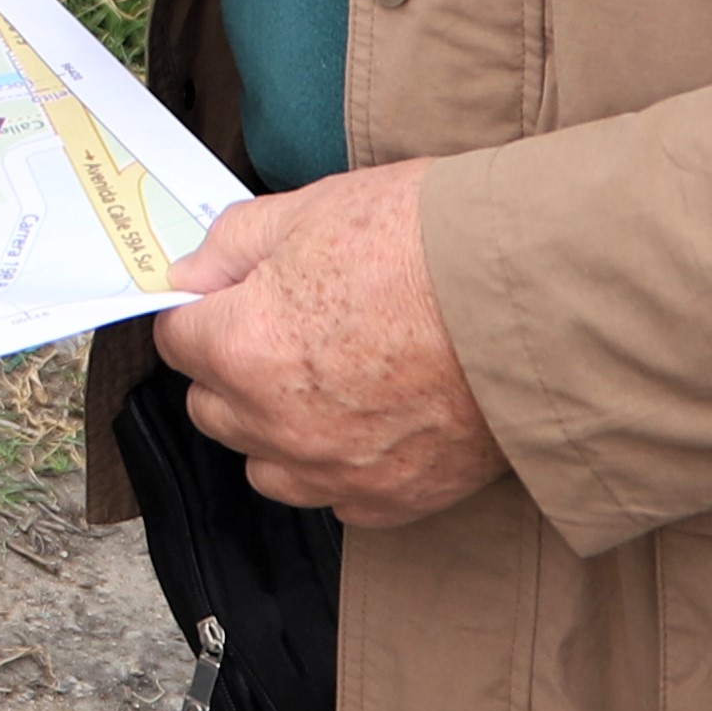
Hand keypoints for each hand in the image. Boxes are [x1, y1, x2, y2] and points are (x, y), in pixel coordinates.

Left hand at [153, 165, 502, 527]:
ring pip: (266, 465)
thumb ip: (233, 247)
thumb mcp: (311, 210)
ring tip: (328, 379)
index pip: (177, 339)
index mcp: (246, 348)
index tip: (227, 297)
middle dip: (231, 368)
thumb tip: (194, 274)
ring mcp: (336, 471)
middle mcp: (279, 424)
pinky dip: (341, 466)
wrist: (534, 299)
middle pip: (213, 407)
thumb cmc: (426, 245)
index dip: (202, 310)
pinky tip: (373, 420)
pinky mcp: (394, 499)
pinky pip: (336, 496)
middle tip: (284, 327)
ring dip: (277, 427)